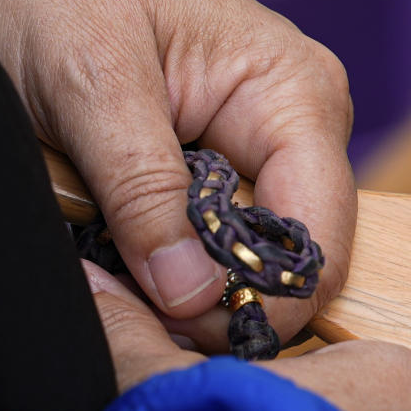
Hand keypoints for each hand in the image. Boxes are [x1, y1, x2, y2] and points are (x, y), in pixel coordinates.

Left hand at [0, 0, 354, 347]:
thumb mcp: (93, 82)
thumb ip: (144, 192)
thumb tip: (192, 296)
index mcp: (298, 97)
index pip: (318, 234)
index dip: (263, 295)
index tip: (186, 327)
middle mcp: (302, 129)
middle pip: (291, 255)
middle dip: (220, 293)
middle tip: (142, 311)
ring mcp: (270, 148)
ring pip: (253, 256)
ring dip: (189, 279)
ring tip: (124, 270)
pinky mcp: (234, 164)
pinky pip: (221, 238)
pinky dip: (176, 259)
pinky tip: (136, 250)